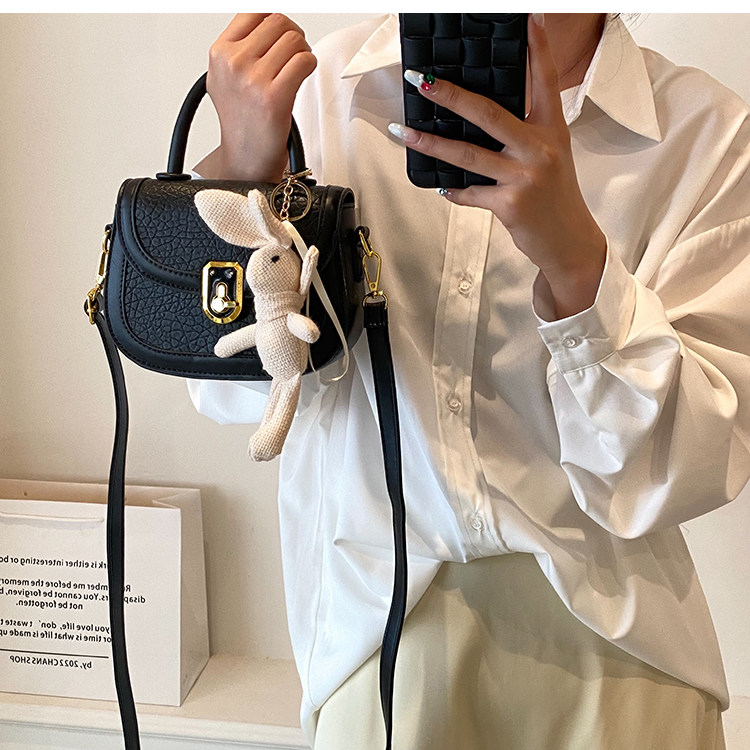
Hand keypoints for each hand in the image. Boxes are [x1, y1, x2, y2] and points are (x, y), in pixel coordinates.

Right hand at [196, 13, 316, 182]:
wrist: (245, 159)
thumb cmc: (240, 122)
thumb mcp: (225, 77)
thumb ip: (239, 47)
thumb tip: (265, 20)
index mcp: (219, 53)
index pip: (254, 12)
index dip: (274, 22)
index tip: (281, 36)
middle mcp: (233, 63)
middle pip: (278, 22)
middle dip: (293, 36)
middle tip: (294, 55)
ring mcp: (253, 80)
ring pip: (294, 40)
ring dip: (303, 52)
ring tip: (296, 70)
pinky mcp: (274, 97)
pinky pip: (304, 61)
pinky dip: (310, 66)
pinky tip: (301, 78)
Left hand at [388, 15, 605, 318]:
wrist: (569, 242)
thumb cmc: (555, 196)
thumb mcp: (550, 155)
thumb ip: (523, 133)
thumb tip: (478, 116)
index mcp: (552, 129)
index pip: (543, 79)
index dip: (533, 48)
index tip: (524, 18)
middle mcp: (540, 148)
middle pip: (488, 113)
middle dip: (450, 95)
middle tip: (422, 80)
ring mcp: (525, 176)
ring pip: (468, 154)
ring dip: (431, 144)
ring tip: (404, 132)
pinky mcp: (510, 205)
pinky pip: (470, 193)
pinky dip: (452, 191)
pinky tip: (439, 185)